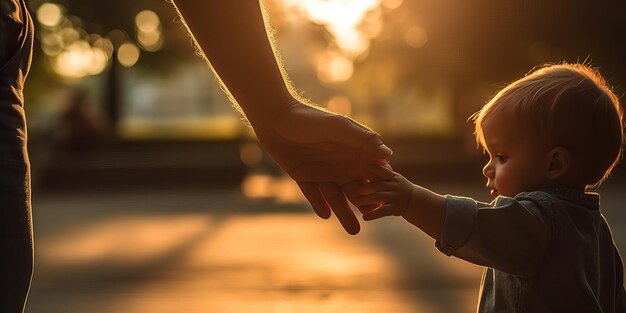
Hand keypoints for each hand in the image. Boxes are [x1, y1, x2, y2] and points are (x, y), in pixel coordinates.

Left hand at [252, 101, 391, 233]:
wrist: (276, 118)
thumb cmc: (311, 118)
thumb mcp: (338, 127)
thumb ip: (363, 139)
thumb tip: (388, 154)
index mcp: (354, 151)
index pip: (372, 171)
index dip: (380, 184)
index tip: (388, 198)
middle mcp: (341, 163)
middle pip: (357, 188)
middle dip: (365, 204)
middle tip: (373, 217)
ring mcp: (323, 171)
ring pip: (336, 196)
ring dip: (344, 212)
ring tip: (354, 231)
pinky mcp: (304, 176)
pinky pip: (313, 194)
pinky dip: (319, 204)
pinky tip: (325, 215)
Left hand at [344, 166, 415, 220]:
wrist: (418, 203)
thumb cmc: (401, 190)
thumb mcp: (394, 179)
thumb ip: (382, 174)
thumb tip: (367, 165)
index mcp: (392, 177)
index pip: (381, 170)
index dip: (370, 169)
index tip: (358, 168)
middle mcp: (395, 185)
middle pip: (376, 185)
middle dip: (363, 188)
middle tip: (350, 190)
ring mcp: (396, 197)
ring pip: (378, 197)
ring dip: (365, 200)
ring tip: (355, 203)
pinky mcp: (396, 208)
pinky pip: (383, 211)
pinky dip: (373, 214)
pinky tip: (364, 217)